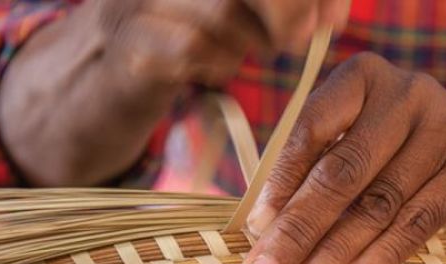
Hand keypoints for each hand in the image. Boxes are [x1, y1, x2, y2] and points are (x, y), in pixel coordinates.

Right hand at [92, 0, 347, 84]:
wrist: (111, 74)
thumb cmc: (187, 31)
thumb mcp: (235, 6)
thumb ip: (284, 5)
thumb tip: (332, 15)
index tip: (334, 16)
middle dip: (288, 10)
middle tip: (298, 39)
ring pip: (222, 12)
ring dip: (250, 42)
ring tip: (244, 50)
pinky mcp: (130, 42)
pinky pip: (194, 50)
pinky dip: (219, 65)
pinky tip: (215, 67)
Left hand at [241, 53, 445, 263]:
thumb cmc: (387, 156)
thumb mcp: (350, 146)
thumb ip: (309, 176)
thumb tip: (261, 234)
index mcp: (363, 77)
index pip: (313, 126)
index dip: (282, 180)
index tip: (255, 229)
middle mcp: (408, 93)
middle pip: (344, 169)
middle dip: (300, 228)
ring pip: (379, 202)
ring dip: (335, 253)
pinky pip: (419, 222)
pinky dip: (382, 258)